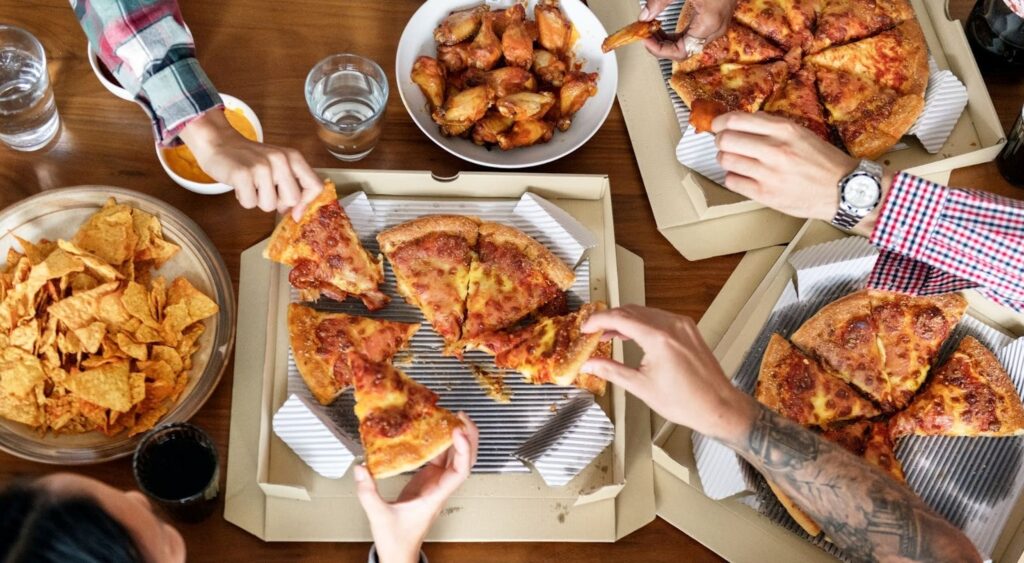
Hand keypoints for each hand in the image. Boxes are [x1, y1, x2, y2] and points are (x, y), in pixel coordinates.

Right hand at [178, 109, 322, 219]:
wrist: (218, 142)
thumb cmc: (250, 159)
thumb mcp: (278, 165)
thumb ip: (292, 184)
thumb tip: (298, 214)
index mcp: (293, 157)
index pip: (315, 186)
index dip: (308, 204)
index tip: (296, 212)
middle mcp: (280, 160)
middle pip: (292, 200)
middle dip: (278, 202)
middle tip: (264, 189)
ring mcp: (261, 166)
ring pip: (269, 205)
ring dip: (257, 200)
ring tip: (250, 184)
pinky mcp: (242, 174)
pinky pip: (250, 203)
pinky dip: (243, 199)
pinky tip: (240, 185)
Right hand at [354, 413, 478, 562]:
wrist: (398, 553)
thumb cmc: (396, 540)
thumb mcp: (379, 515)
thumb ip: (368, 492)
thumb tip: (361, 468)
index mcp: (436, 497)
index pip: (460, 471)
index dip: (463, 450)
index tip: (458, 431)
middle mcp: (441, 488)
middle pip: (465, 461)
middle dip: (468, 437)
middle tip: (461, 416)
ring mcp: (436, 484)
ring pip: (455, 458)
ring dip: (457, 438)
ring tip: (451, 417)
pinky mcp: (428, 482)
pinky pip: (439, 460)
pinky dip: (440, 444)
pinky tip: (433, 432)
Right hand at [581, 305, 753, 442]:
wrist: (718, 407)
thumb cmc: (687, 402)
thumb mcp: (641, 387)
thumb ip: (611, 370)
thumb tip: (590, 364)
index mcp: (659, 338)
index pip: (619, 318)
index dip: (598, 321)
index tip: (586, 328)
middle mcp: (672, 325)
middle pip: (631, 311)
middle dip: (609, 319)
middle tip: (594, 332)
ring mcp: (682, 325)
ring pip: (645, 312)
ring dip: (625, 320)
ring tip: (609, 335)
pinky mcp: (688, 330)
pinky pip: (659, 318)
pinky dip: (642, 323)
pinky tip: (632, 335)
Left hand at [640, 0, 735, 59]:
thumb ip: (661, 1)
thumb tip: (644, 16)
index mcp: (709, 24)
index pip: (681, 52)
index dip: (660, 50)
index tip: (646, 39)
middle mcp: (715, 29)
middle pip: (684, 51)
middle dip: (661, 46)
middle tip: (645, 35)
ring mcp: (717, 25)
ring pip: (688, 45)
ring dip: (668, 41)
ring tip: (651, 31)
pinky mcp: (714, 19)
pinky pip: (693, 36)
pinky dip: (677, 35)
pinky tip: (663, 28)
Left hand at [711, 111, 859, 222]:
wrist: (843, 190)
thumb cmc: (822, 161)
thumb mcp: (801, 133)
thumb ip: (772, 125)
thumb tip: (743, 120)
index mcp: (784, 130)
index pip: (736, 120)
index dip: (720, 122)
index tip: (717, 125)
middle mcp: (775, 149)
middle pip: (725, 140)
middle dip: (720, 141)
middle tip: (724, 144)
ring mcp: (768, 174)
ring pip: (725, 160)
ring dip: (725, 159)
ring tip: (736, 161)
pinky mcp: (765, 195)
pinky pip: (732, 181)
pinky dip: (733, 177)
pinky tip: (743, 176)